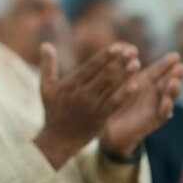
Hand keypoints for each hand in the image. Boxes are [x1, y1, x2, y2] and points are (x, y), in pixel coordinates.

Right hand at [34, 42, 140, 168]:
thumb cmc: (53, 109)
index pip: (91, 67)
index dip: (105, 56)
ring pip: (112, 88)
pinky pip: (115, 104)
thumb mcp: (45, 86)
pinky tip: (136, 85)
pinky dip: (125, 95)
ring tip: (136, 63)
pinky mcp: (101, 118)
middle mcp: (83, 94)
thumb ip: (47, 65)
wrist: (59, 139)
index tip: (118, 46)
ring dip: (125, 75)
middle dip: (119, 62)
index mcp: (70, 85)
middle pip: (105, 75)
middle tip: (132, 50)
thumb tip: (45, 44)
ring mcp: (93, 107)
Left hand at [101, 53, 182, 156]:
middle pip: (168, 83)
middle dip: (174, 75)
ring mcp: (154, 108)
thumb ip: (123, 68)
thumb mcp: (118, 82)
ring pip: (167, 98)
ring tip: (174, 83)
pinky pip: (160, 116)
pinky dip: (163, 109)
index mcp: (145, 82)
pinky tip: (166, 103)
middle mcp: (153, 94)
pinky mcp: (151, 122)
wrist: (108, 127)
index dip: (166, 64)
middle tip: (180, 67)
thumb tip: (125, 48)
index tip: (175, 55)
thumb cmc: (113, 100)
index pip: (158, 71)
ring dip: (172, 91)